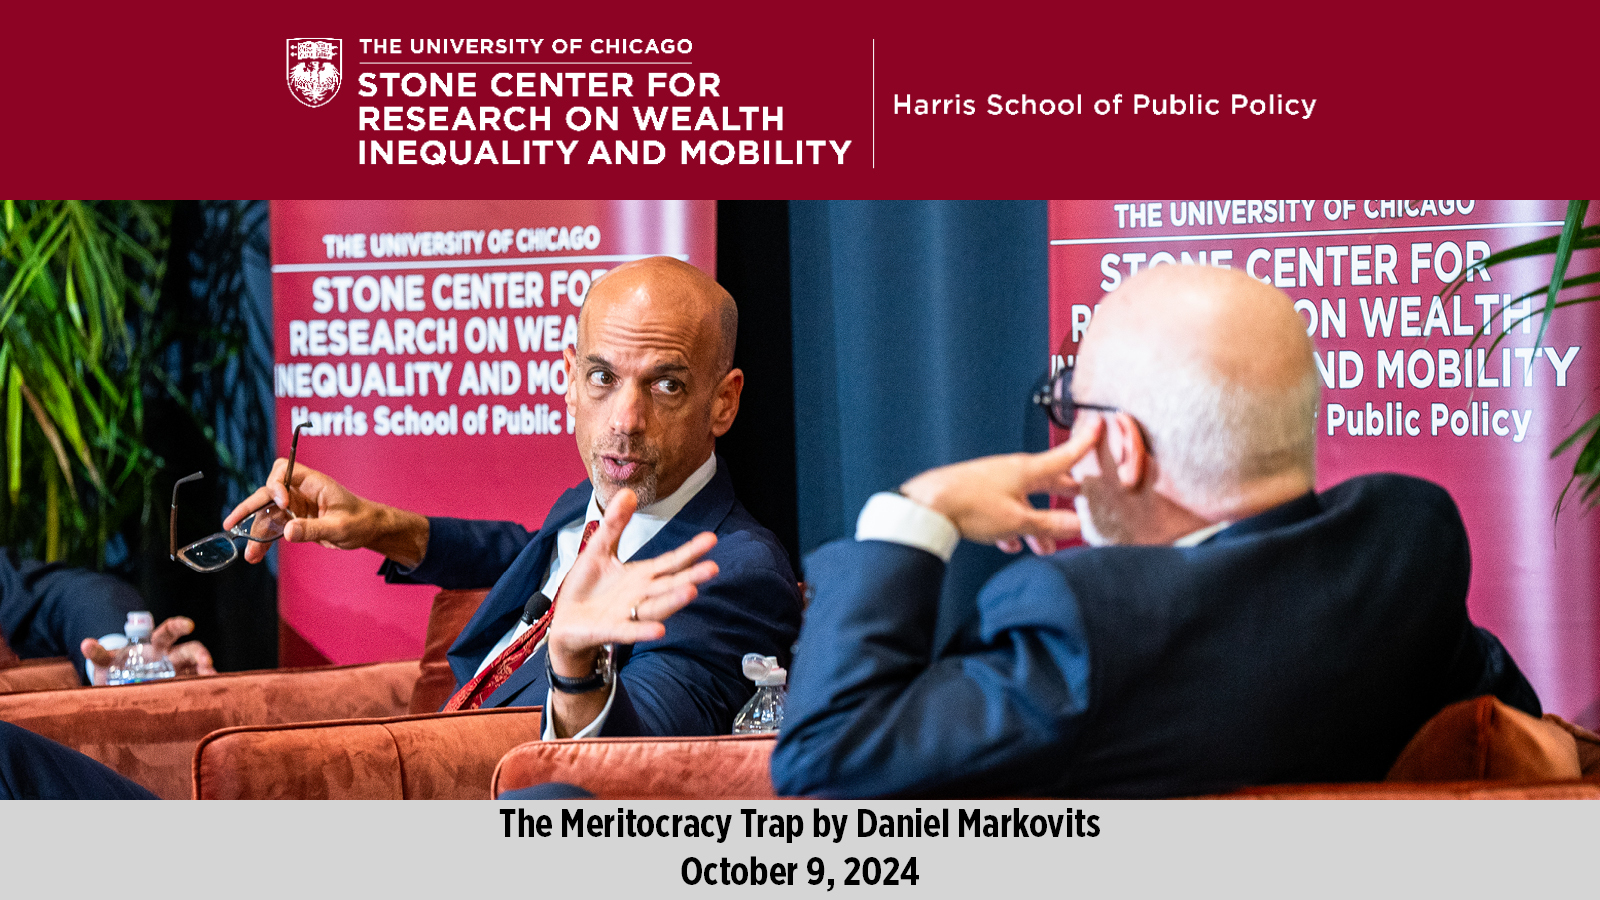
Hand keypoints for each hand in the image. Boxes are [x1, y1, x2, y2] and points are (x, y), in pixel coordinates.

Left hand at [81, 617, 215, 684]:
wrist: (119, 690)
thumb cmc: (115, 670)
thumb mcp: (105, 663)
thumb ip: (98, 654)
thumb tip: (85, 643)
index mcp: (154, 646)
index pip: (169, 631)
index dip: (179, 626)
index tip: (189, 625)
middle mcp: (171, 658)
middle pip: (190, 650)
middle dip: (200, 654)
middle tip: (206, 662)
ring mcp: (178, 674)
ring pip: (197, 669)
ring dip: (205, 672)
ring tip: (211, 679)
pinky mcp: (179, 690)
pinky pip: (194, 687)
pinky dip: (203, 689)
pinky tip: (208, 695)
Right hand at [224, 460, 428, 566]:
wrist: (369, 529)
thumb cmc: (360, 521)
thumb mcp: (339, 527)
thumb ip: (313, 529)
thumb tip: (286, 532)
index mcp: (313, 483)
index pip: (284, 471)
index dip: (276, 484)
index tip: (282, 503)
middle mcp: (300, 491)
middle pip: (267, 492)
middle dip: (248, 507)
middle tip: (231, 523)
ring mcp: (296, 505)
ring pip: (267, 513)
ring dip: (255, 532)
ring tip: (249, 554)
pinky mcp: (295, 520)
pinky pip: (274, 527)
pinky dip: (264, 540)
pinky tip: (255, 555)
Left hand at [546, 488, 719, 675]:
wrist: (564, 621)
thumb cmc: (586, 587)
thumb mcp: (599, 549)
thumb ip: (615, 524)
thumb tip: (628, 492)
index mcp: (642, 575)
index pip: (671, 562)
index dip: (690, 551)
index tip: (711, 539)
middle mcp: (642, 595)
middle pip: (670, 584)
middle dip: (692, 576)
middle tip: (713, 567)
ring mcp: (628, 614)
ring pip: (656, 607)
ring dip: (673, 601)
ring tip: (692, 591)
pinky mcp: (610, 630)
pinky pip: (630, 631)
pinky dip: (643, 630)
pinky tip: (659, 630)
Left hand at [899, 414, 1103, 554]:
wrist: (927, 505)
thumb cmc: (971, 506)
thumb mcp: (1017, 520)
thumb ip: (1049, 524)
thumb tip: (1078, 525)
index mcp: (1026, 470)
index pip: (1064, 455)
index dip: (1084, 444)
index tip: (1097, 426)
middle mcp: (1011, 471)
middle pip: (1046, 479)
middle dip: (1064, 490)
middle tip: (1079, 495)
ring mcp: (993, 481)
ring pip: (1024, 500)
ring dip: (1037, 520)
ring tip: (1045, 545)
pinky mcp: (977, 493)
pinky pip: (1003, 508)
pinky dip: (1012, 524)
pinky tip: (1010, 543)